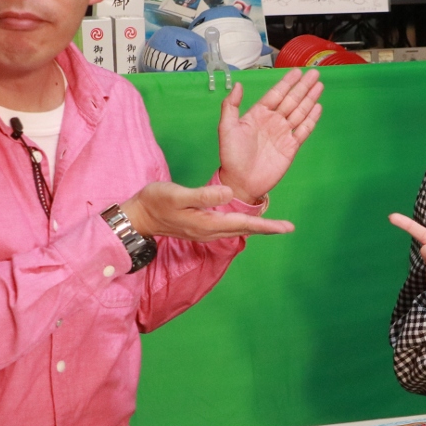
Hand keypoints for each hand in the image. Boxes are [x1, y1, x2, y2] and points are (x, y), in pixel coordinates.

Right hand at [121, 182, 293, 240]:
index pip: (245, 224)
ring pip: (238, 229)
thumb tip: (227, 193)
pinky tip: (248, 221)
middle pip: (245, 229)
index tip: (288, 227)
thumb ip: (203, 195)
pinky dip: (243, 224)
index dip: (268, 226)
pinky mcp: (201, 227)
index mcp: (208, 223)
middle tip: (289, 228)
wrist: (137, 216)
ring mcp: (206, 231)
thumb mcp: (178, 195)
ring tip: (275, 225)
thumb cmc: (155, 201)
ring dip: (257, 227)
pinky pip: (229, 227)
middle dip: (268, 229)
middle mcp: (210, 231)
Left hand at [217, 69, 322, 203]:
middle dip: (303, 86)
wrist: (241, 182)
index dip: (287, 83)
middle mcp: (273, 121)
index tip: (297, 71)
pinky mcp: (291, 147)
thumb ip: (230, 106)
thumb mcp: (226, 128)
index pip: (276, 94)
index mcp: (258, 114)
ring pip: (300, 112)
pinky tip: (318, 107)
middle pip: (292, 100)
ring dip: (310, 99)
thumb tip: (237, 85)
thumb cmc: (231, 156)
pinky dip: (311, 119)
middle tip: (314, 73)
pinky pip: (304, 130)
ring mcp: (284, 133)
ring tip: (319, 86)